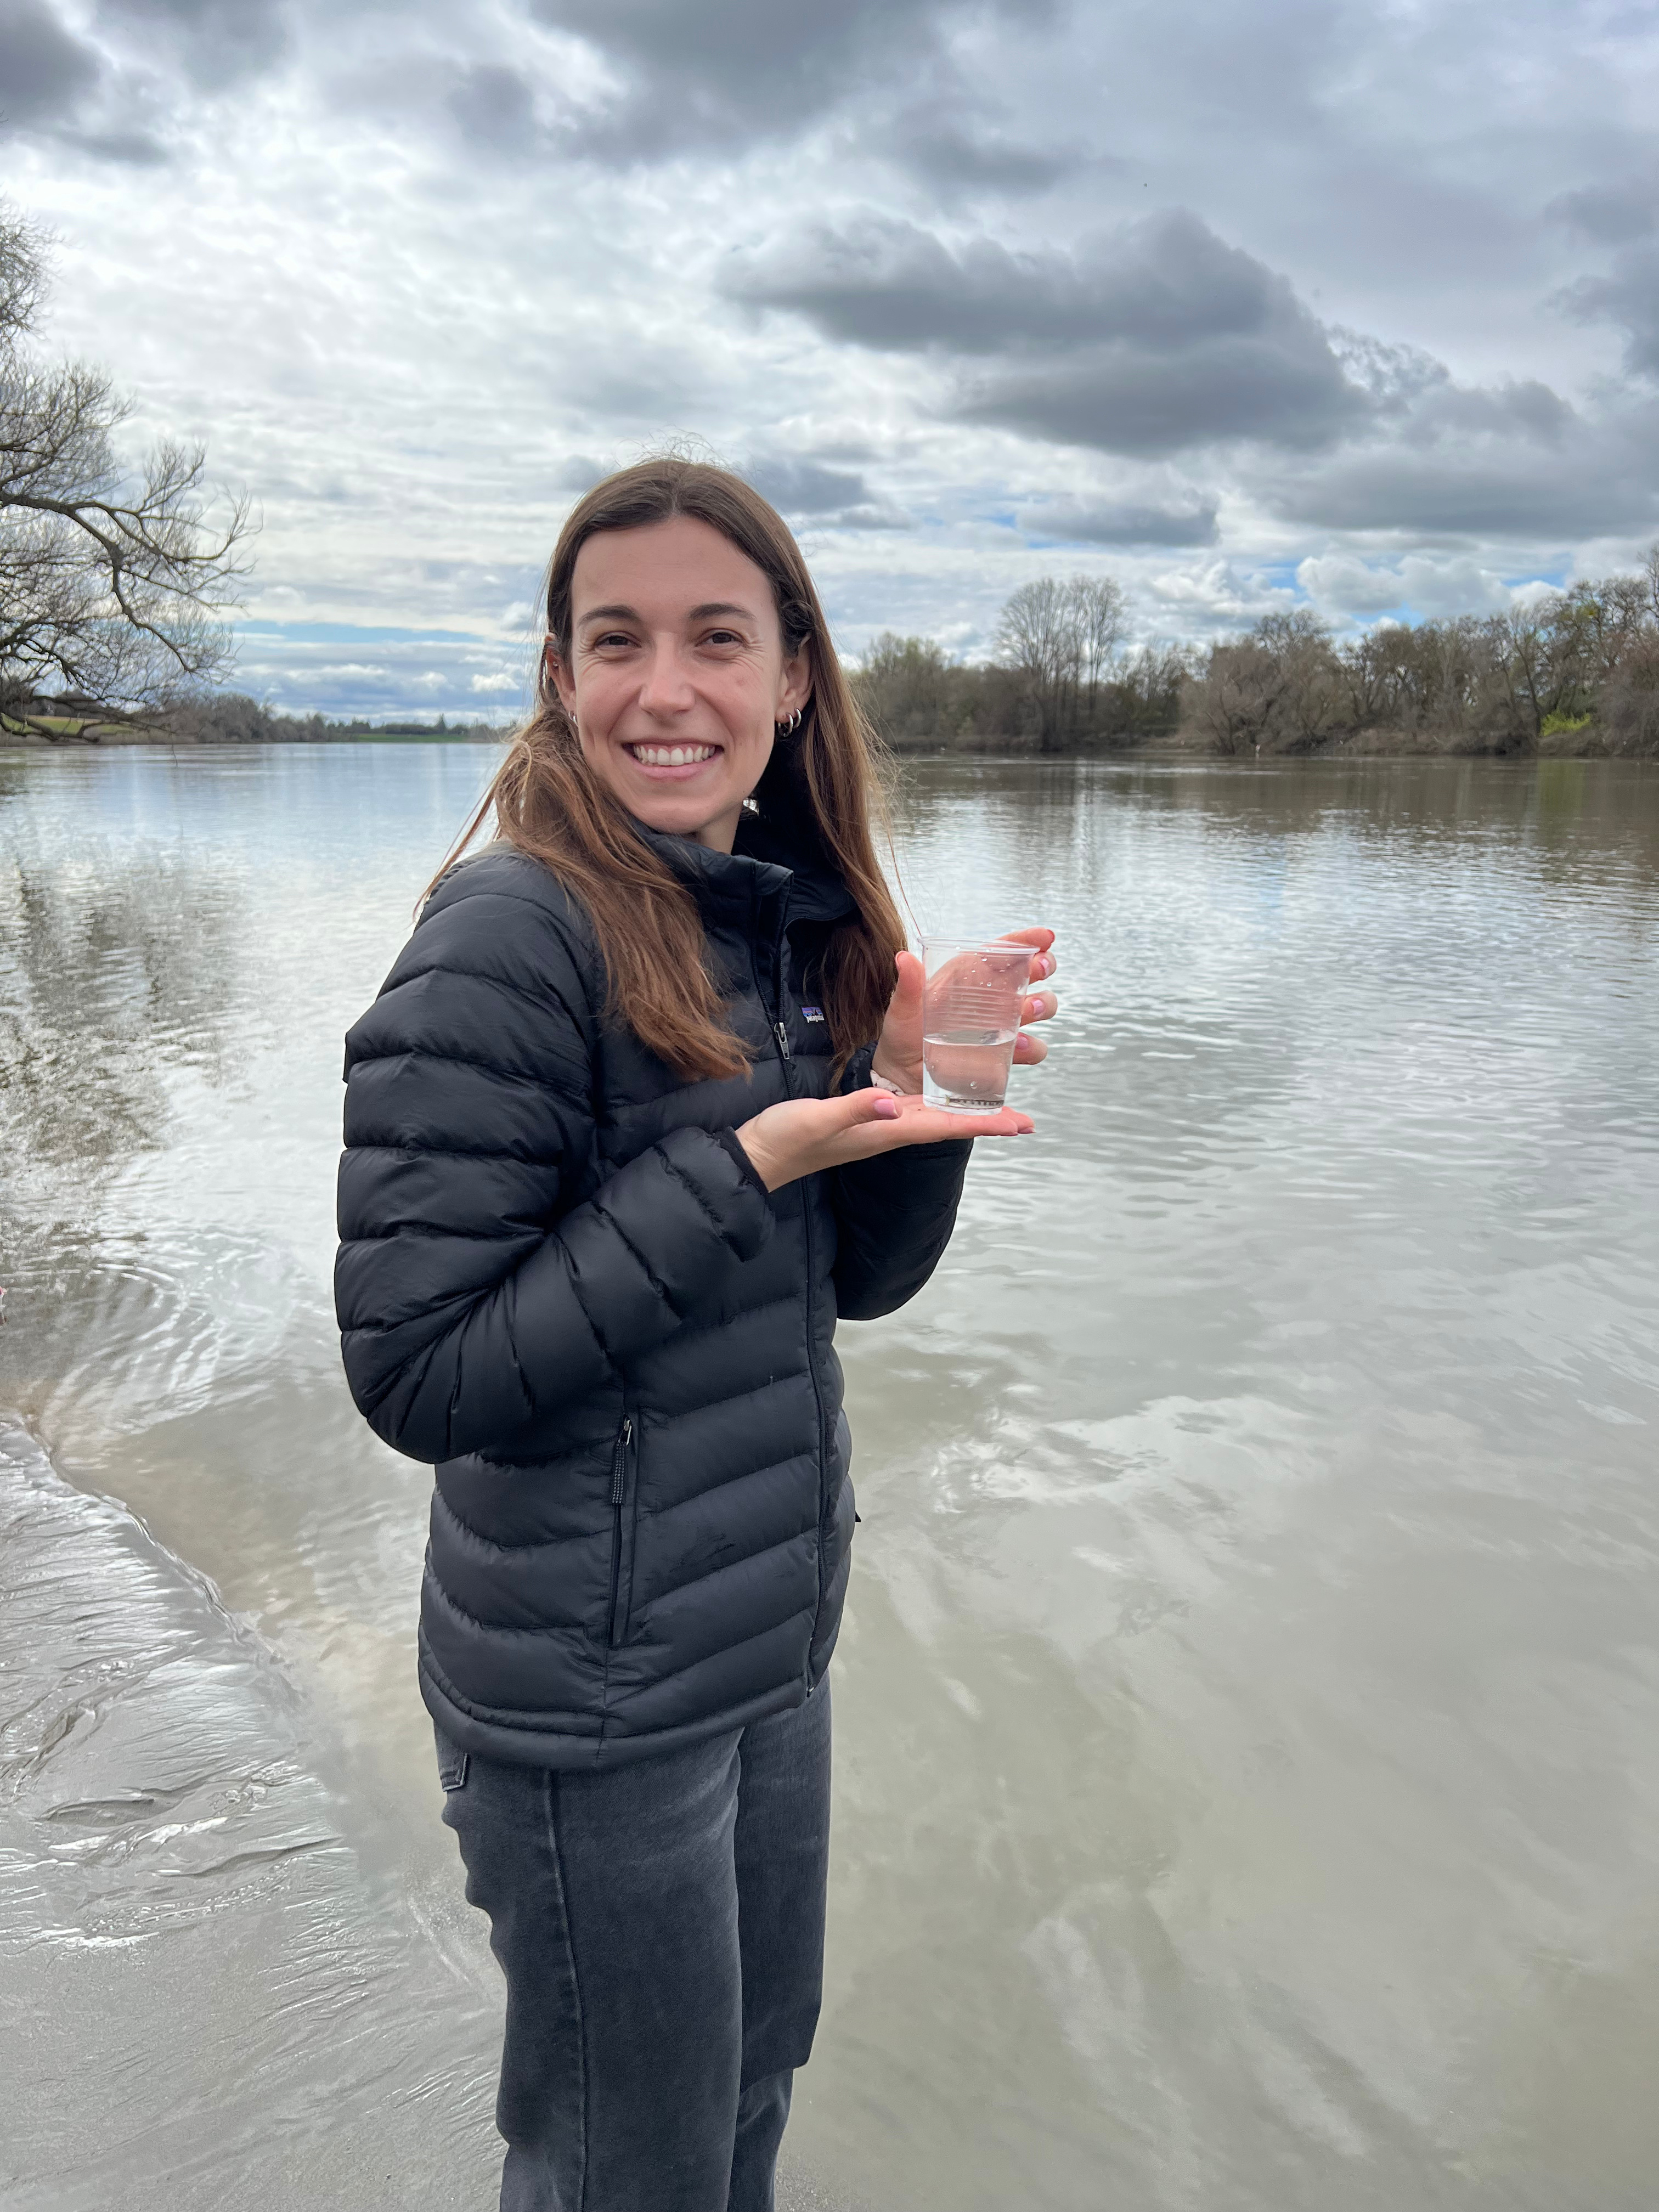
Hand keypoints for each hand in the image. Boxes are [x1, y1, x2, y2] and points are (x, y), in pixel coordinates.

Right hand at [736, 1087, 1032, 1192]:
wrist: (755, 1156)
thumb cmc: (783, 1140)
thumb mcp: (815, 1119)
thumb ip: (852, 1110)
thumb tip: (889, 1102)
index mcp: (883, 1131)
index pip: (943, 1127)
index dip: (983, 1124)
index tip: (1021, 1124)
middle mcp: (887, 1131)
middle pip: (947, 1124)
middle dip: (986, 1121)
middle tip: (1025, 1120)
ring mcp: (876, 1126)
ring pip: (932, 1117)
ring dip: (965, 1112)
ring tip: (997, 1104)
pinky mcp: (863, 1118)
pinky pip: (910, 1110)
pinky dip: (934, 1102)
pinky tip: (940, 1092)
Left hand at [872, 927, 1059, 1093]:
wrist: (904, 1076)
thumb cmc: (904, 1035)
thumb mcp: (904, 1009)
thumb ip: (909, 986)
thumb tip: (904, 958)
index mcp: (969, 976)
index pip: (1002, 952)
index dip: (1026, 941)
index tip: (1046, 937)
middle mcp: (991, 998)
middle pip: (1030, 974)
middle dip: (1042, 967)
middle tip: (1039, 969)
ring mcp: (1001, 1026)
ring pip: (1038, 1008)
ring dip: (1041, 1005)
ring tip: (1029, 1010)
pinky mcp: (1004, 1054)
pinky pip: (1031, 1048)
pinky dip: (1031, 1046)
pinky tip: (1018, 1047)